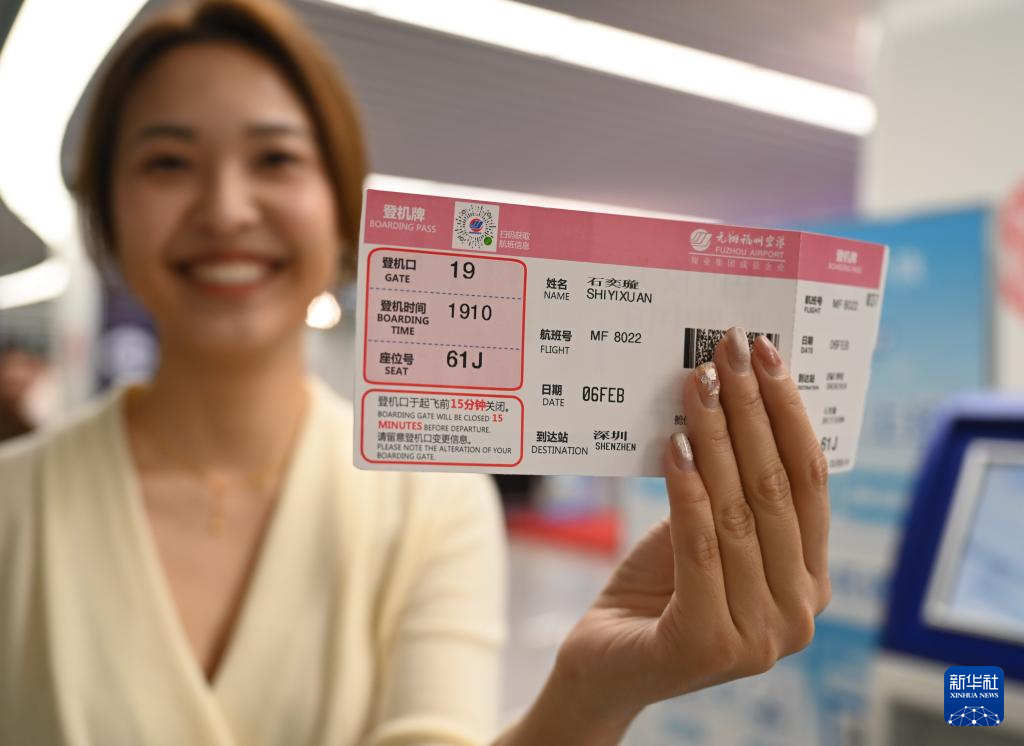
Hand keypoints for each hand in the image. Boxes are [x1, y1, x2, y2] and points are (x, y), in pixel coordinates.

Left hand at [554, 328, 830, 721]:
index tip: (764, 354)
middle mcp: (799, 613)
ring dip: (717, 437)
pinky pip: (699, 546)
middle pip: (776, 488)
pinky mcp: (708, 646)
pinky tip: (675, 446)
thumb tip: (735, 396)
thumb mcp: (706, 534)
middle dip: (753, 409)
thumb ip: (734, 490)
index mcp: (810, 582)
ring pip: (739, 512)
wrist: (605, 665)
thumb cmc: (657, 591)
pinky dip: (688, 490)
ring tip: (697, 384)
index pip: (809, 481)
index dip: (789, 412)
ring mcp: (759, 637)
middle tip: (728, 350)